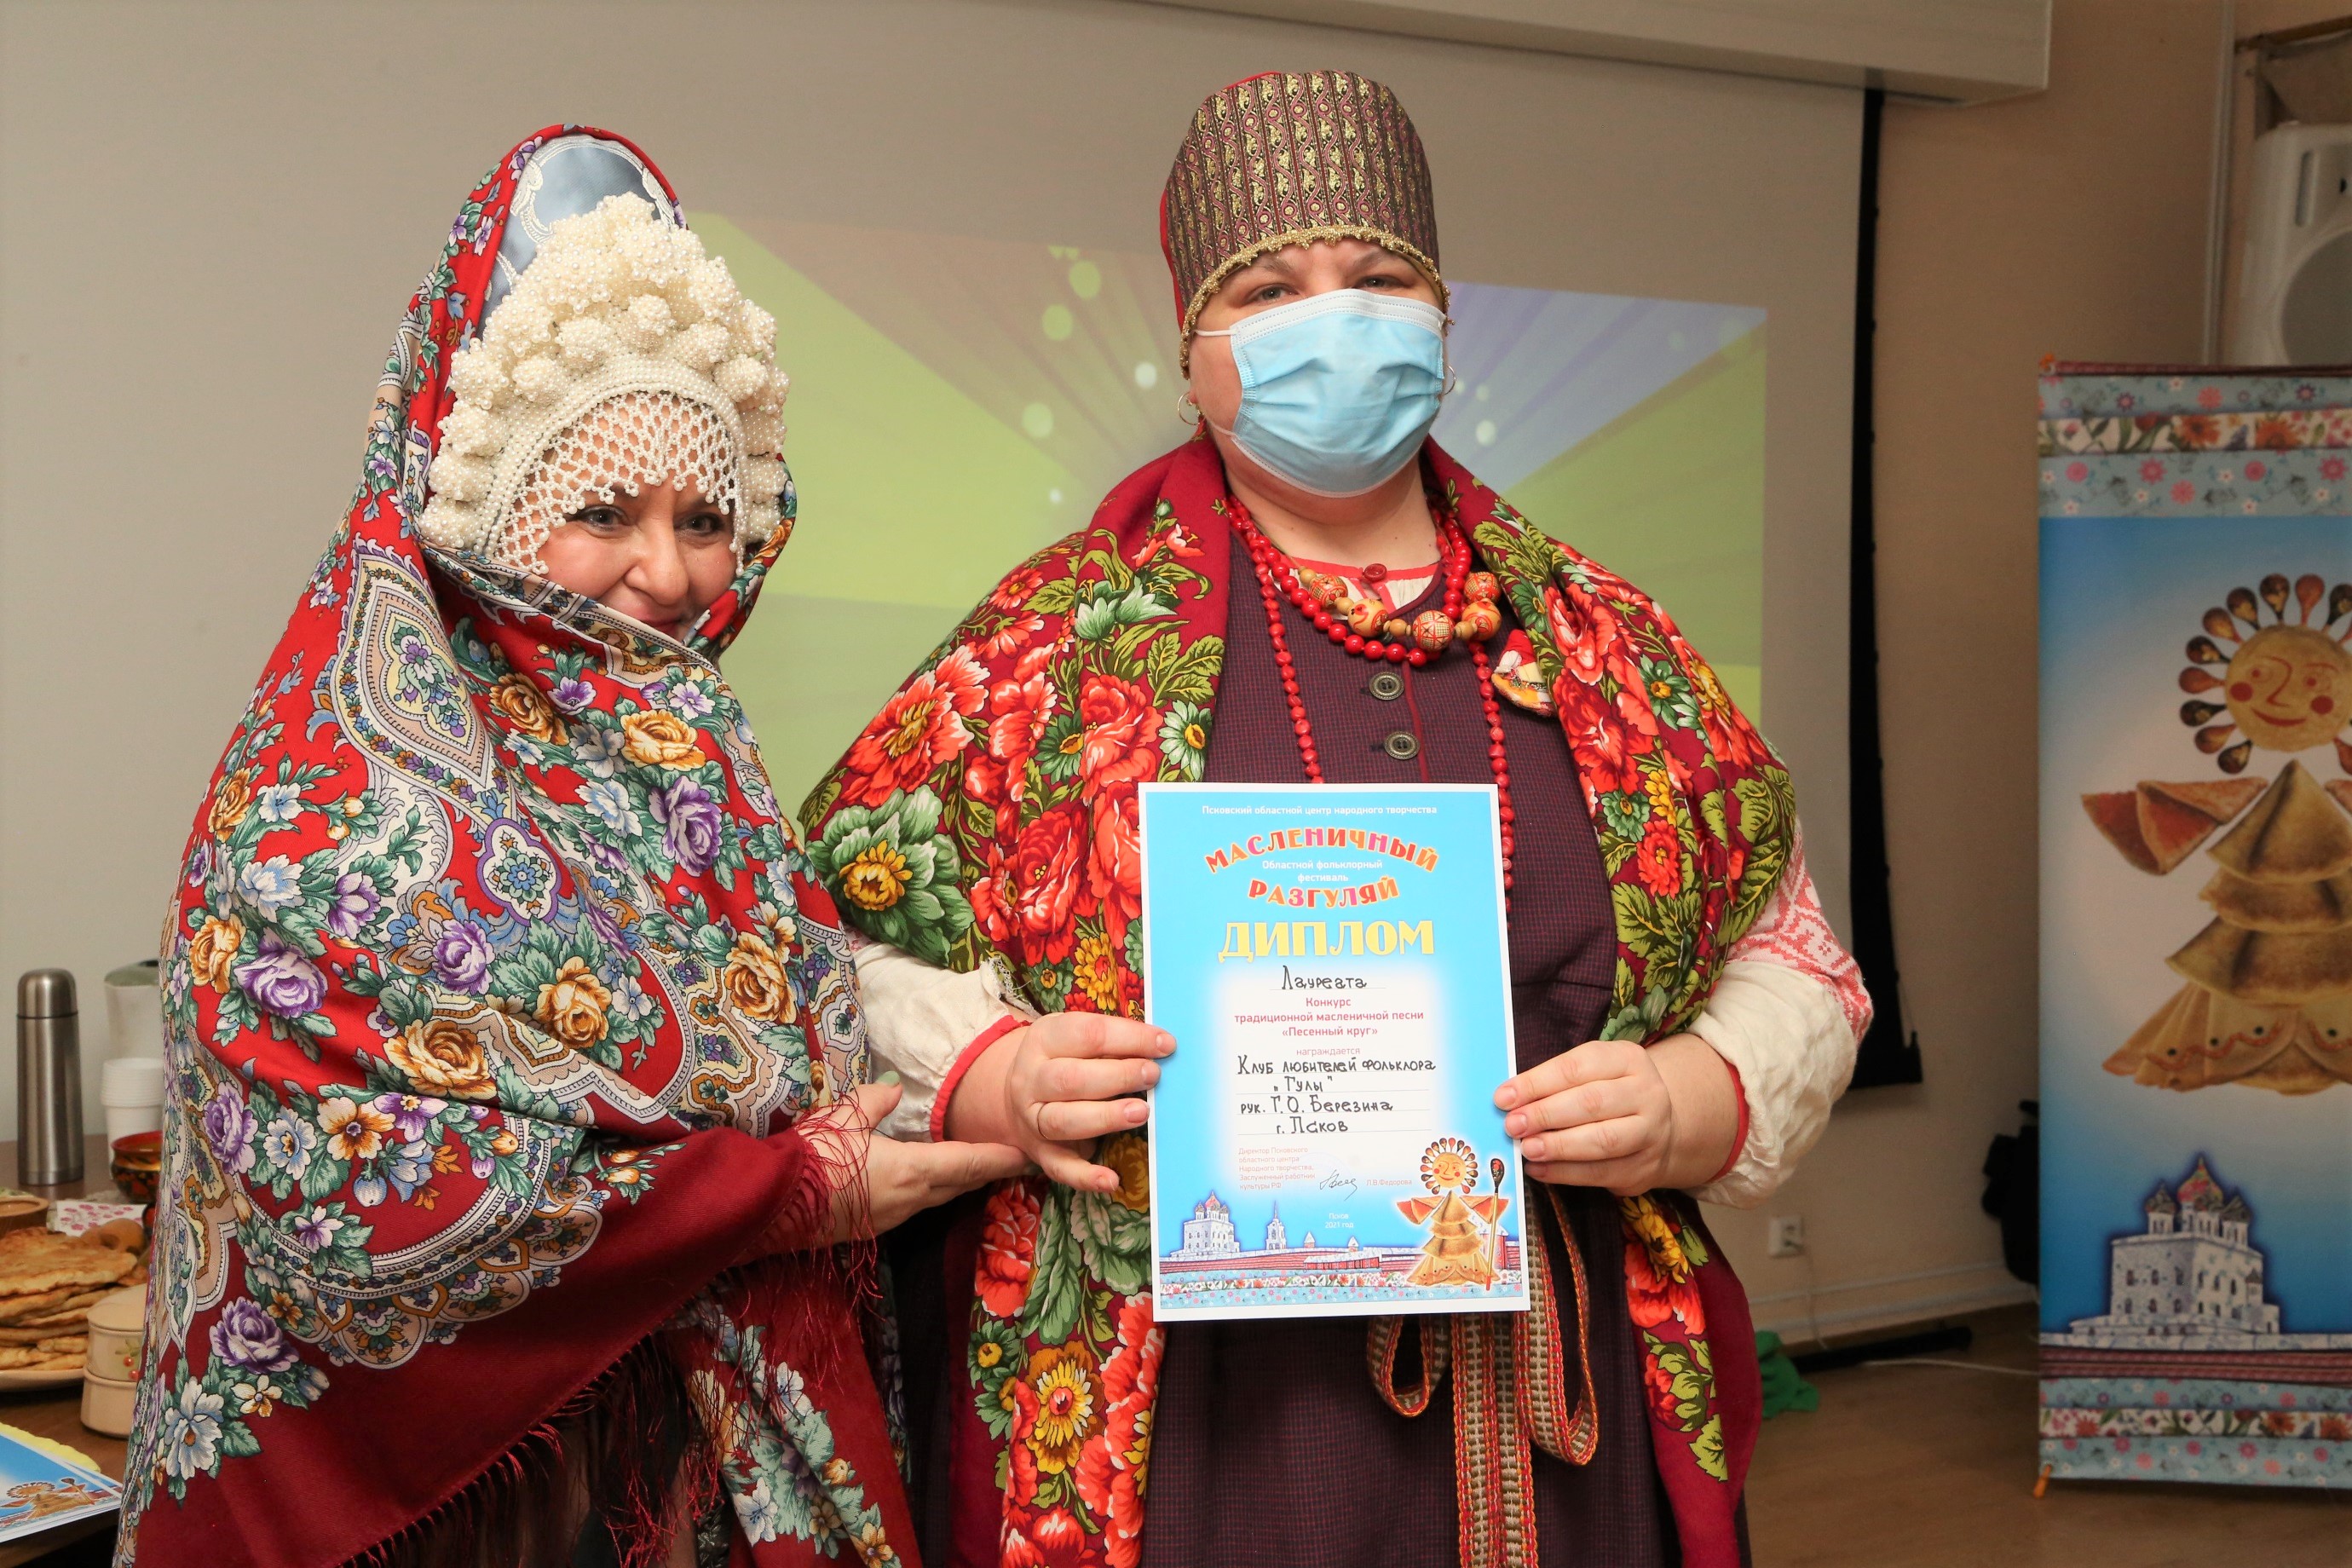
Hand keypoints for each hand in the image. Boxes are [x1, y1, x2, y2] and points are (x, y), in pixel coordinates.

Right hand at [801, 1083, 1028, 1242]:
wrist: (770, 1207)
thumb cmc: (811, 1158)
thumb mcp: (842, 1116)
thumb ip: (873, 1100)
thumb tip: (892, 1088)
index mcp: (911, 1172)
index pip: (969, 1163)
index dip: (1000, 1159)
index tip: (1026, 1155)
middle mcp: (908, 1200)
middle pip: (959, 1184)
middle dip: (985, 1172)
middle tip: (1009, 1160)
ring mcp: (888, 1219)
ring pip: (936, 1198)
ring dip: (958, 1183)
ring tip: (974, 1167)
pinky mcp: (869, 1227)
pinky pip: (912, 1206)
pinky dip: (930, 1192)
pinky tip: (924, 1182)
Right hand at [946, 1013, 1174, 1193]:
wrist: (1015, 1095)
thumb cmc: (1062, 1059)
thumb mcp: (1076, 1039)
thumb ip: (1112, 1042)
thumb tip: (1162, 1047)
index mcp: (1043, 1040)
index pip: (1088, 1034)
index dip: (1130, 1038)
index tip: (1166, 1045)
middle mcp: (1032, 1079)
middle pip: (1071, 1079)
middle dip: (1118, 1076)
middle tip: (1153, 1076)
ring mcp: (1033, 1119)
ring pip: (1065, 1121)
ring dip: (1106, 1118)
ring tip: (1142, 1112)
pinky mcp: (1041, 1153)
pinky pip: (1060, 1168)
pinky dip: (1085, 1177)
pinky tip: (1111, 1180)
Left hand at [1494, 1034, 1737, 1195]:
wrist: (1660, 1128)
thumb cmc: (1609, 1094)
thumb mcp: (1592, 1073)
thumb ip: (1556, 1083)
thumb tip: (1509, 1101)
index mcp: (1628, 1059)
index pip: (1577, 1068)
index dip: (1537, 1083)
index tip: (1503, 1097)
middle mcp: (1646, 1093)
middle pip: (1591, 1103)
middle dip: (1546, 1114)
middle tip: (1512, 1125)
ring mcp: (1650, 1133)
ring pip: (1602, 1141)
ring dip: (1557, 1146)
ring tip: (1526, 1148)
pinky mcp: (1644, 1168)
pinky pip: (1601, 1172)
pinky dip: (1565, 1173)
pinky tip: (1539, 1169)